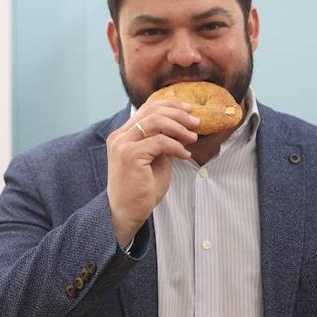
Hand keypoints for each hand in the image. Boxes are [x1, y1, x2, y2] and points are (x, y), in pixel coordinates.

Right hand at [107, 101, 197, 247]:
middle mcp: (120, 136)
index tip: (190, 109)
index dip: (170, 104)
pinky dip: (176, 146)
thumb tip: (183, 128)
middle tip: (196, 123)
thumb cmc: (142, 189)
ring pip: (156, 122)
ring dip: (179, 128)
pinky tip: (185, 155)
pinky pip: (160, 142)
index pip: (147, 108)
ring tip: (193, 139)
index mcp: (124, 134)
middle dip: (179, 114)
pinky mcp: (130, 155)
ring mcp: (123, 144)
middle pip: (152, 110)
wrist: (126, 212)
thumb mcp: (156, 159)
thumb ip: (163, 142)